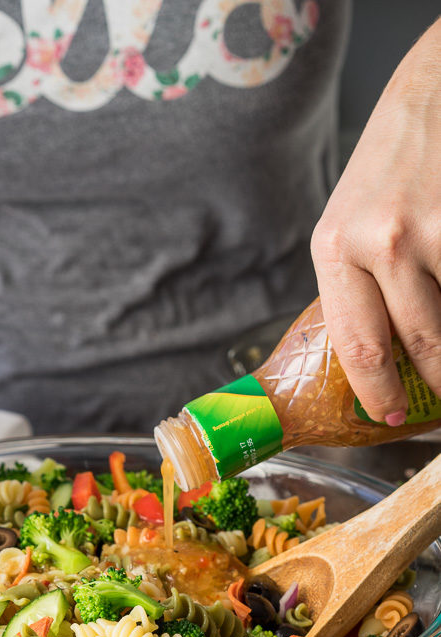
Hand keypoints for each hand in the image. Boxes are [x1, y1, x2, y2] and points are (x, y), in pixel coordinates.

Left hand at [311, 20, 440, 424]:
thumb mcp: (346, 225)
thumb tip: (371, 356)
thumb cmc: (387, 167)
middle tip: (438, 399)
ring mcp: (436, 230)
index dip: (377, 394)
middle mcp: (383, 241)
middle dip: (437, 383)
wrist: (433, 90)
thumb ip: (354, 287)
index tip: (386, 417)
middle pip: (422, 344)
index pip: (358, 345)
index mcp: (335, 249)